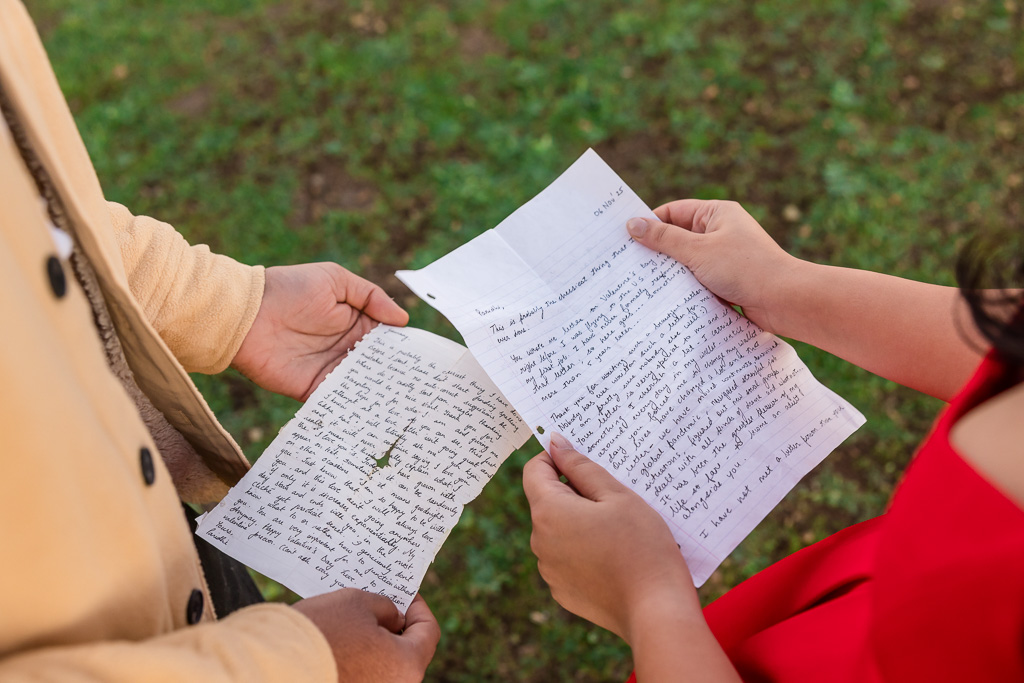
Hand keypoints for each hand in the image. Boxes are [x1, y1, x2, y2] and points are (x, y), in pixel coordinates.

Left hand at [232, 263, 407, 400]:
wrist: (247, 313)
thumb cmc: (290, 288)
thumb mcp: (335, 280)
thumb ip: (372, 297)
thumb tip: (402, 320)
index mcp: (354, 322)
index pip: (386, 339)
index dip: (405, 349)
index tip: (426, 360)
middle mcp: (345, 348)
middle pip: (378, 367)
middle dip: (397, 377)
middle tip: (423, 390)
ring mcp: (329, 369)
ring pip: (362, 386)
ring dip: (380, 394)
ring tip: (407, 408)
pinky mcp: (312, 388)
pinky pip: (337, 401)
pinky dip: (353, 408)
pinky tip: (375, 417)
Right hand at [292, 590, 438, 682]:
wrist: (273, 667)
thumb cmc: (321, 631)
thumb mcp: (359, 603)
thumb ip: (386, 609)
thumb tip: (394, 619)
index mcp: (406, 666)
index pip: (428, 632)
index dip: (419, 608)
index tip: (407, 595)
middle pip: (407, 653)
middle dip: (396, 626)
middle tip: (383, 604)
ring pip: (384, 665)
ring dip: (376, 643)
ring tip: (358, 620)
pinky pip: (365, 675)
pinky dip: (360, 658)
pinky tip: (344, 640)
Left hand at [522, 433, 700, 643]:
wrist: (656, 611)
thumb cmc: (642, 546)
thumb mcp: (617, 496)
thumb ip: (581, 467)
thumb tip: (555, 444)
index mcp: (549, 512)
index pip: (533, 471)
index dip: (554, 458)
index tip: (580, 457)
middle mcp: (539, 541)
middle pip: (548, 502)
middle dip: (574, 493)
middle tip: (613, 496)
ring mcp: (549, 570)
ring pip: (558, 531)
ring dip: (579, 523)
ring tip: (618, 530)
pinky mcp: (562, 591)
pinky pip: (566, 559)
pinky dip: (583, 551)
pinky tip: (614, 556)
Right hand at [626, 199, 798, 334]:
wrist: (785, 301)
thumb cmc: (745, 268)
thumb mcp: (698, 251)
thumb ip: (663, 238)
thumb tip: (632, 224)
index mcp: (716, 214)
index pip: (673, 212)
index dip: (650, 224)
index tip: (626, 241)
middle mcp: (721, 232)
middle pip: (678, 238)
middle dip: (657, 252)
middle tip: (628, 266)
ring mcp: (724, 258)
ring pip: (686, 263)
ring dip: (671, 274)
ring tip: (643, 286)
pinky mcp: (727, 281)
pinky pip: (698, 280)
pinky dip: (685, 288)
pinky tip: (667, 300)